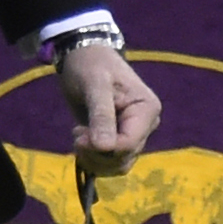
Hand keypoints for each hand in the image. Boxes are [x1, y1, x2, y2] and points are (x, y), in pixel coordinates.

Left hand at [59, 44, 160, 177]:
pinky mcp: (122, 140)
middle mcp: (146, 125)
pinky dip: (93, 158)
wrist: (85, 58)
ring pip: (118, 165)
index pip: (128, 144)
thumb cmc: (90, 66)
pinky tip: (83, 140)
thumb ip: (101, 115)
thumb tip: (105, 147)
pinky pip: (111, 162)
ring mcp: (135, 134)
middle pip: (123, 158)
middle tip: (76, 133)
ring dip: (93, 159)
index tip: (78, 136)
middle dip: (96, 153)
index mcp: (146, 110)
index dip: (102, 148)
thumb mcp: (94, 86)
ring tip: (79, 136)